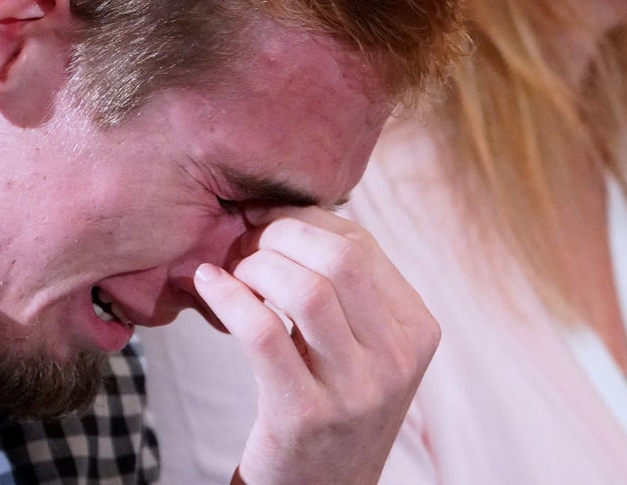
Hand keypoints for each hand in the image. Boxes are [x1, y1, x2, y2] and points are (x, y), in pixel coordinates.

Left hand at [193, 206, 438, 484]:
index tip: (263, 218)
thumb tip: (286, 211)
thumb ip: (345, 286)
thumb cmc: (333, 401)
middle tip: (244, 241)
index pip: (360, 244)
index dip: (303, 218)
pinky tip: (208, 285)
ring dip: (255, 266)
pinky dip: (227, 296)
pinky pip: (262, 332)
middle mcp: (397, 360)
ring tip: (232, 270)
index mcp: (417, 329)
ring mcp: (356, 391)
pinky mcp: (306, 415)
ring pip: (306, 290)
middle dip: (279, 234)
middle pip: (338, 259)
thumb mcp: (362, 345)